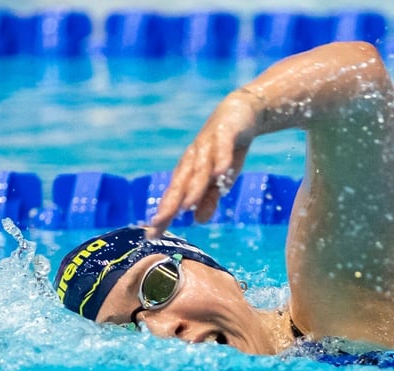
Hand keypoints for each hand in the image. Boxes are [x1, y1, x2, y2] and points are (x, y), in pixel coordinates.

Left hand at [147, 91, 260, 236]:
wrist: (241, 112)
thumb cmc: (226, 149)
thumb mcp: (220, 178)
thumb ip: (209, 197)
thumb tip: (198, 220)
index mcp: (189, 170)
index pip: (174, 196)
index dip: (164, 215)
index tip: (152, 235)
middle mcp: (194, 158)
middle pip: (180, 183)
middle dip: (169, 204)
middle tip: (158, 223)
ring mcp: (209, 145)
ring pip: (200, 168)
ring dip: (193, 187)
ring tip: (186, 206)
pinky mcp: (226, 133)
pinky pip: (223, 148)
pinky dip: (222, 159)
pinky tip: (221, 174)